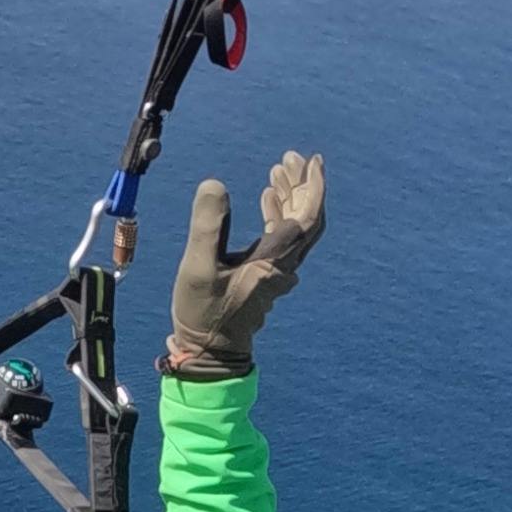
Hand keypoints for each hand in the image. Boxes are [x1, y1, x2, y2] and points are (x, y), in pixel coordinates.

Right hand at [164, 149, 326, 378]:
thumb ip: (207, 224)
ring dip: (289, 198)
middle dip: (301, 186)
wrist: (209, 353)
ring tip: (277, 170)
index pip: (307, 217)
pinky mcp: (264, 277)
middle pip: (306, 219)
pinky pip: (282, 239)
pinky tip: (266, 198)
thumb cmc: (203, 313)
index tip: (313, 161)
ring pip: (295, 228)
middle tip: (290, 158)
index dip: (313, 187)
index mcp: (274, 261)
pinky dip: (278, 215)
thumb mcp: (197, 267)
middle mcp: (283, 266)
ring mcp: (276, 273)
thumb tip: (216, 184)